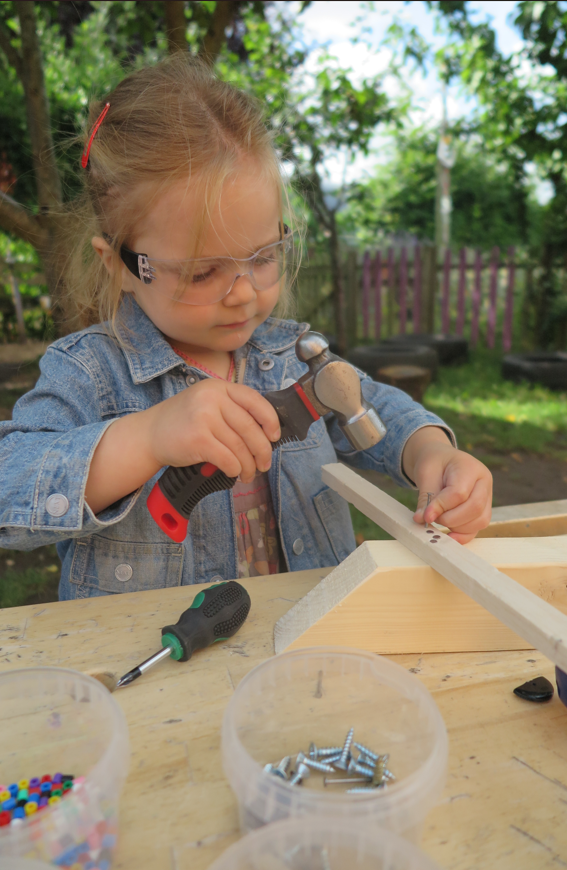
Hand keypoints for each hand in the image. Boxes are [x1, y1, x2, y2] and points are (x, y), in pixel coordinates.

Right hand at [145, 379, 280, 482]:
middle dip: (262, 450)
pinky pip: (227, 458)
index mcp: (219, 387)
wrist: (149, 434)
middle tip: (264, 464)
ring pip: (240, 447)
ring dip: (248, 465)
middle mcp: (212, 398)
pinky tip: (233, 473)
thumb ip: (232, 410)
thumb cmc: (183, 422)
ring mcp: (204, 417)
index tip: (275, 436)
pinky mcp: (198, 439)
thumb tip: (266, 434)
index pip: (254, 400)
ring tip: (248, 474)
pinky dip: (234, 469)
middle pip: (250, 428)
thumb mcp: (207, 404)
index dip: (270, 420)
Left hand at [403, 427, 492, 543]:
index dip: (441, 507)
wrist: (442, 460)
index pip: (459, 493)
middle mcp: (484, 482)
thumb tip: (422, 519)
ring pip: (480, 520)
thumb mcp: (426, 474)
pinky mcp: (484, 510)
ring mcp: (487, 497)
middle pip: (475, 507)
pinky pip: (478, 527)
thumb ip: (426, 497)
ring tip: (439, 519)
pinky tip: (449, 536)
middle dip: (450, 519)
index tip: (425, 515)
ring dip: (457, 527)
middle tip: (432, 518)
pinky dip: (463, 535)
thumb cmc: (434, 464)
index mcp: (471, 467)